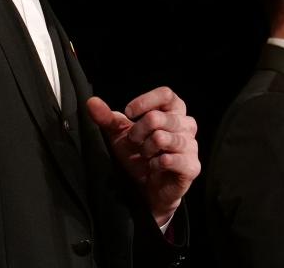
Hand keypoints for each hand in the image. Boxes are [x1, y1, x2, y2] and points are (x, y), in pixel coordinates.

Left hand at [87, 86, 199, 226]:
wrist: (146, 189)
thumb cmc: (137, 156)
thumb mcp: (119, 135)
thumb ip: (107, 118)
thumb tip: (91, 102)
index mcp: (174, 111)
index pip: (166, 94)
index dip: (145, 102)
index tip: (129, 113)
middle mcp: (187, 125)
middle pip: (158, 117)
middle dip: (138, 132)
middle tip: (135, 142)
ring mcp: (191, 145)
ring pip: (162, 137)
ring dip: (146, 148)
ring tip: (145, 155)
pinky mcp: (192, 166)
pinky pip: (170, 159)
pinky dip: (155, 163)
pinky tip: (153, 166)